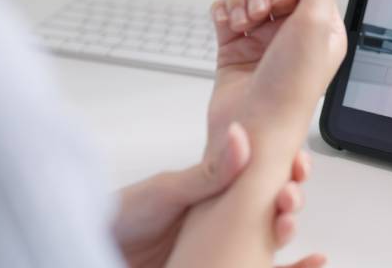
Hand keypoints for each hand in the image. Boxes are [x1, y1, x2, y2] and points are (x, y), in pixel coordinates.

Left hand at [114, 122, 319, 267]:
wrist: (86, 247)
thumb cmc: (123, 218)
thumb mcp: (167, 190)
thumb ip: (210, 172)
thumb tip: (242, 137)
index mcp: (215, 194)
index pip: (262, 180)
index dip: (286, 172)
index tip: (300, 166)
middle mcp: (222, 221)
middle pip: (271, 209)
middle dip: (290, 201)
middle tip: (291, 198)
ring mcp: (221, 250)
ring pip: (267, 241)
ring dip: (287, 231)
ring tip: (289, 225)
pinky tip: (305, 264)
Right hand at [206, 0, 345, 146]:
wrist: (252, 131)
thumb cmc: (289, 89)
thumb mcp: (317, 25)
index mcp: (321, 28)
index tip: (283, 3)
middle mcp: (293, 32)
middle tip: (259, 15)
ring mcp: (262, 40)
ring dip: (239, 3)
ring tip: (242, 27)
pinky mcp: (234, 48)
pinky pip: (225, 12)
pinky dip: (222, 14)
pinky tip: (227, 28)